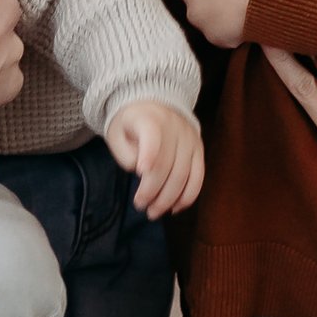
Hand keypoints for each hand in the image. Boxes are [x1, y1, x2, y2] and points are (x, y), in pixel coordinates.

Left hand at [106, 97, 204, 220]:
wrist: (155, 103)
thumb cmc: (131, 123)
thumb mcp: (117, 133)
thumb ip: (125, 153)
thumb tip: (143, 173)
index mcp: (150, 118)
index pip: (153, 136)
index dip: (149, 153)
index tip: (141, 171)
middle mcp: (175, 127)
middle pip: (167, 164)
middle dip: (153, 190)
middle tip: (140, 206)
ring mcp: (190, 138)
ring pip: (184, 174)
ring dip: (169, 198)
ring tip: (153, 212)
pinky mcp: (199, 149)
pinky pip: (198, 176)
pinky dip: (188, 196)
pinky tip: (174, 208)